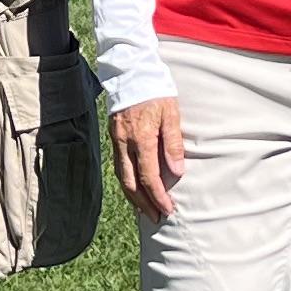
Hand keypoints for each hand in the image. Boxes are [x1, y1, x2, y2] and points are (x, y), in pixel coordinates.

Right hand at [110, 95, 183, 219]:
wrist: (130, 72)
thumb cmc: (155, 90)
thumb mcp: (171, 114)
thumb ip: (173, 143)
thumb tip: (177, 172)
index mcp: (140, 139)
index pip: (148, 177)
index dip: (158, 196)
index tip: (168, 209)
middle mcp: (124, 144)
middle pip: (131, 183)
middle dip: (143, 204)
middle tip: (156, 218)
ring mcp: (116, 142)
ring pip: (122, 177)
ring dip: (133, 197)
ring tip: (145, 210)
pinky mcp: (114, 138)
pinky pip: (118, 167)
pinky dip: (126, 183)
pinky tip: (134, 189)